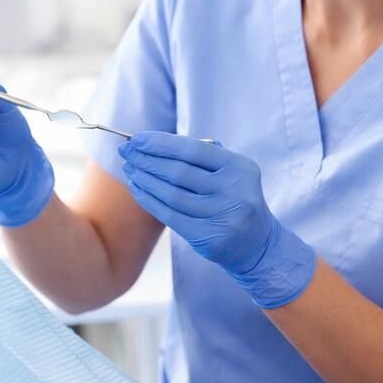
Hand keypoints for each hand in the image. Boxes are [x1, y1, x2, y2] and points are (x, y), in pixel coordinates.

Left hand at [119, 131, 315, 307]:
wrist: (257, 244)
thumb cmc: (234, 198)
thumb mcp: (230, 172)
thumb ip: (199, 156)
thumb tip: (150, 142)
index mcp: (240, 168)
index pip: (194, 150)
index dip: (161, 143)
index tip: (137, 138)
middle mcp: (234, 192)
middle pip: (179, 172)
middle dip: (147, 159)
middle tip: (126, 151)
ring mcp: (222, 217)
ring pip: (171, 194)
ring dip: (144, 179)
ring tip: (129, 168)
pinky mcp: (207, 238)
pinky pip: (169, 215)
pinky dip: (149, 200)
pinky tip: (137, 189)